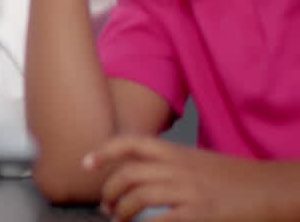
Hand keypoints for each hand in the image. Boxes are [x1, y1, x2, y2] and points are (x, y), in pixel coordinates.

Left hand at [86, 135, 293, 220]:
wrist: (270, 188)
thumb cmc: (234, 177)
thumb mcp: (197, 161)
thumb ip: (169, 163)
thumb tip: (140, 174)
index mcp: (176, 152)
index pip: (131, 143)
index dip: (104, 151)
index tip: (86, 164)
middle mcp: (178, 167)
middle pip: (128, 174)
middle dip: (109, 191)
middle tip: (105, 206)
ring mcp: (188, 190)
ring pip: (139, 196)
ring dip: (122, 211)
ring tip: (118, 220)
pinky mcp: (200, 212)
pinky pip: (162, 220)